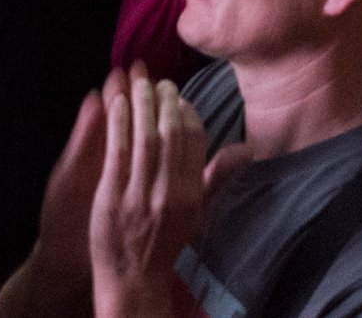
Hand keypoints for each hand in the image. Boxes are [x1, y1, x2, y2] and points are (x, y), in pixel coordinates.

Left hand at [88, 67, 209, 310]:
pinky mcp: (113, 196)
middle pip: (171, 132)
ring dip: (141, 103)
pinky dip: (117, 122)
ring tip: (138, 82)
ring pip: (145, 137)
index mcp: (192, 194)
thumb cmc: (165, 241)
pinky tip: (115, 103)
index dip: (186, 111)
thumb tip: (248, 149)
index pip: (194, 139)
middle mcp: (170, 192)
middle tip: (158, 82)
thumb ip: (217, 176)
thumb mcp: (197, 211)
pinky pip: (118, 151)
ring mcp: (141, 194)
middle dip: (164, 100)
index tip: (177, 96)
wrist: (133, 279)